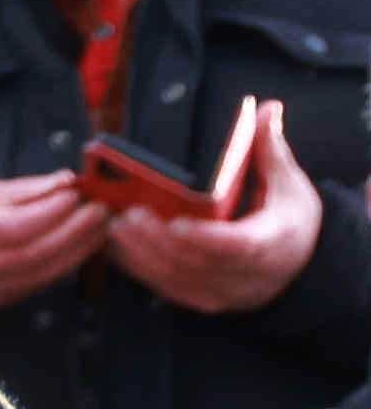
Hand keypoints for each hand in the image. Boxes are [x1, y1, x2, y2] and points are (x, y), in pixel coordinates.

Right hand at [0, 169, 106, 310]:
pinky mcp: (1, 300)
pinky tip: (82, 247)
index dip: (50, 212)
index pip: (14, 226)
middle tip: (99, 210)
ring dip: (78, 250)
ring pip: (42, 272)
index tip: (76, 194)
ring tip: (99, 228)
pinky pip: (41, 283)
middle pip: (33, 252)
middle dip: (73, 231)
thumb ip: (26, 190)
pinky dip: (67, 265)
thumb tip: (66, 181)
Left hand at [115, 116, 329, 315]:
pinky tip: (115, 245)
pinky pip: (162, 286)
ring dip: (140, 253)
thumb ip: (271, 150)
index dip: (204, 237)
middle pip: (195, 262)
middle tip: (128, 214)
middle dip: (158, 240)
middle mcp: (246, 276)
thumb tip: (268, 109)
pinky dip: (137, 266)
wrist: (293, 267)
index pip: (237, 246)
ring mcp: (219, 293)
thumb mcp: (288, 184)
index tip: (176, 222)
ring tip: (114, 225)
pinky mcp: (196, 299)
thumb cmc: (288, 219)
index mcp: (273, 243)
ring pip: (173, 278)